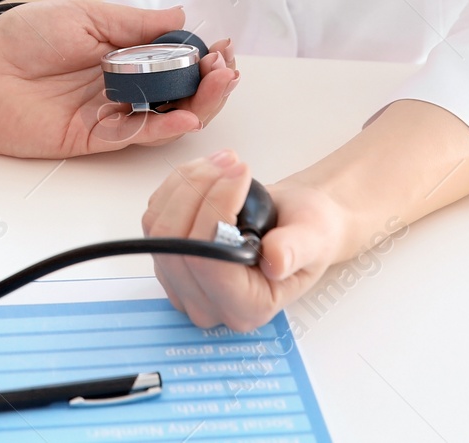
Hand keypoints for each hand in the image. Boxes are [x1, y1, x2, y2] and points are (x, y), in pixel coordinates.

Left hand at [0, 0, 238, 157]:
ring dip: (196, 104)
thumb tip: (179, 17)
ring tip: (216, 85)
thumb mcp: (84, 15)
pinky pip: (134, 137)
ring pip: (164, 117)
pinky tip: (182, 117)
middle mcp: (117, 85)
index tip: (220, 48)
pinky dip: (162, 130)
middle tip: (225, 70)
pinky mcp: (91, 138)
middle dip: (208, 82)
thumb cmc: (17, 36)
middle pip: (177, 93)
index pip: (173, 59)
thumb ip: (133, 23)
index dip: (200, 56)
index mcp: (118, 52)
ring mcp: (107, 113)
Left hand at [142, 152, 353, 331]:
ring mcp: (180, 283)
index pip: (210, 265)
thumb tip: (275, 262)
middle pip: (177, 244)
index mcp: (246, 309)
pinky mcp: (165, 258)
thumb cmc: (306, 232)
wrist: (292, 223)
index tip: (240, 173)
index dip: (217, 210)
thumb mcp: (314, 237)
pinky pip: (154, 216)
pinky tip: (205, 173)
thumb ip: (296, 250)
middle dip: (201, 190)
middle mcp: (207, 304)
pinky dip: (176, 186)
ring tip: (223, 162)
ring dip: (187, 183)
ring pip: (160, 227)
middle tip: (232, 160)